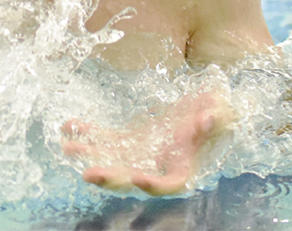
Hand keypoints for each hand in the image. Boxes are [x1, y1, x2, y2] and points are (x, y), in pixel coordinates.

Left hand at [61, 92, 233, 194]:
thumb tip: (205, 119)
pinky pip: (106, 139)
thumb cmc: (218, 113)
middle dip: (110, 177)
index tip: (139, 177)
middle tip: (89, 174)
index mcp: (184, 166)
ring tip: (68, 148)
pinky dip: (89, 133)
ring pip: (112, 160)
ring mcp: (141, 153)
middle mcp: (158, 166)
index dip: (154, 185)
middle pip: (132, 178)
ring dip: (90, 155)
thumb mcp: (223, 112)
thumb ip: (216, 117)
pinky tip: (70, 125)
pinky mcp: (129, 139)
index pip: (169, 184)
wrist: (203, 107)